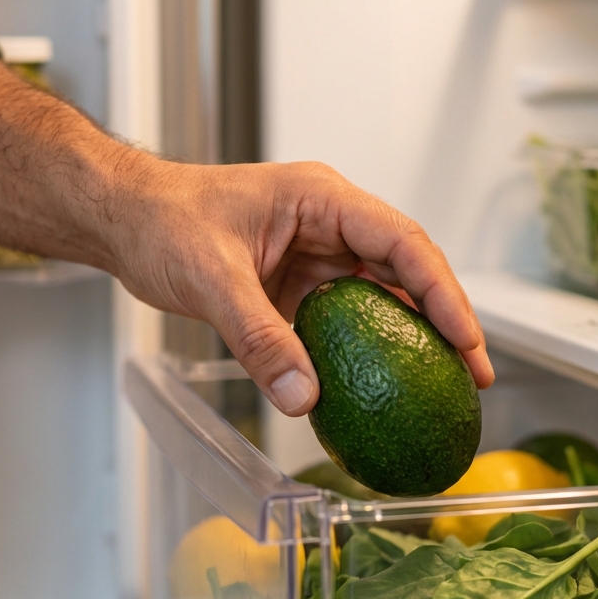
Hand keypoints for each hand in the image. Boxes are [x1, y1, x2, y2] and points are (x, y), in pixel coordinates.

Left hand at [106, 155, 493, 414]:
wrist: (125, 220)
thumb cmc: (162, 219)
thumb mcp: (212, 276)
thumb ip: (258, 337)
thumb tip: (304, 398)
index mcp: (322, 200)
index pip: (402, 242)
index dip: (442, 293)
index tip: (466, 341)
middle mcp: (328, 226)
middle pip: (404, 272)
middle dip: (443, 323)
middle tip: (472, 377)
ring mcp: (314, 257)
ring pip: (379, 299)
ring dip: (409, 341)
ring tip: (441, 389)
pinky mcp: (296, 287)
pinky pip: (341, 322)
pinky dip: (361, 353)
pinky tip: (376, 388)